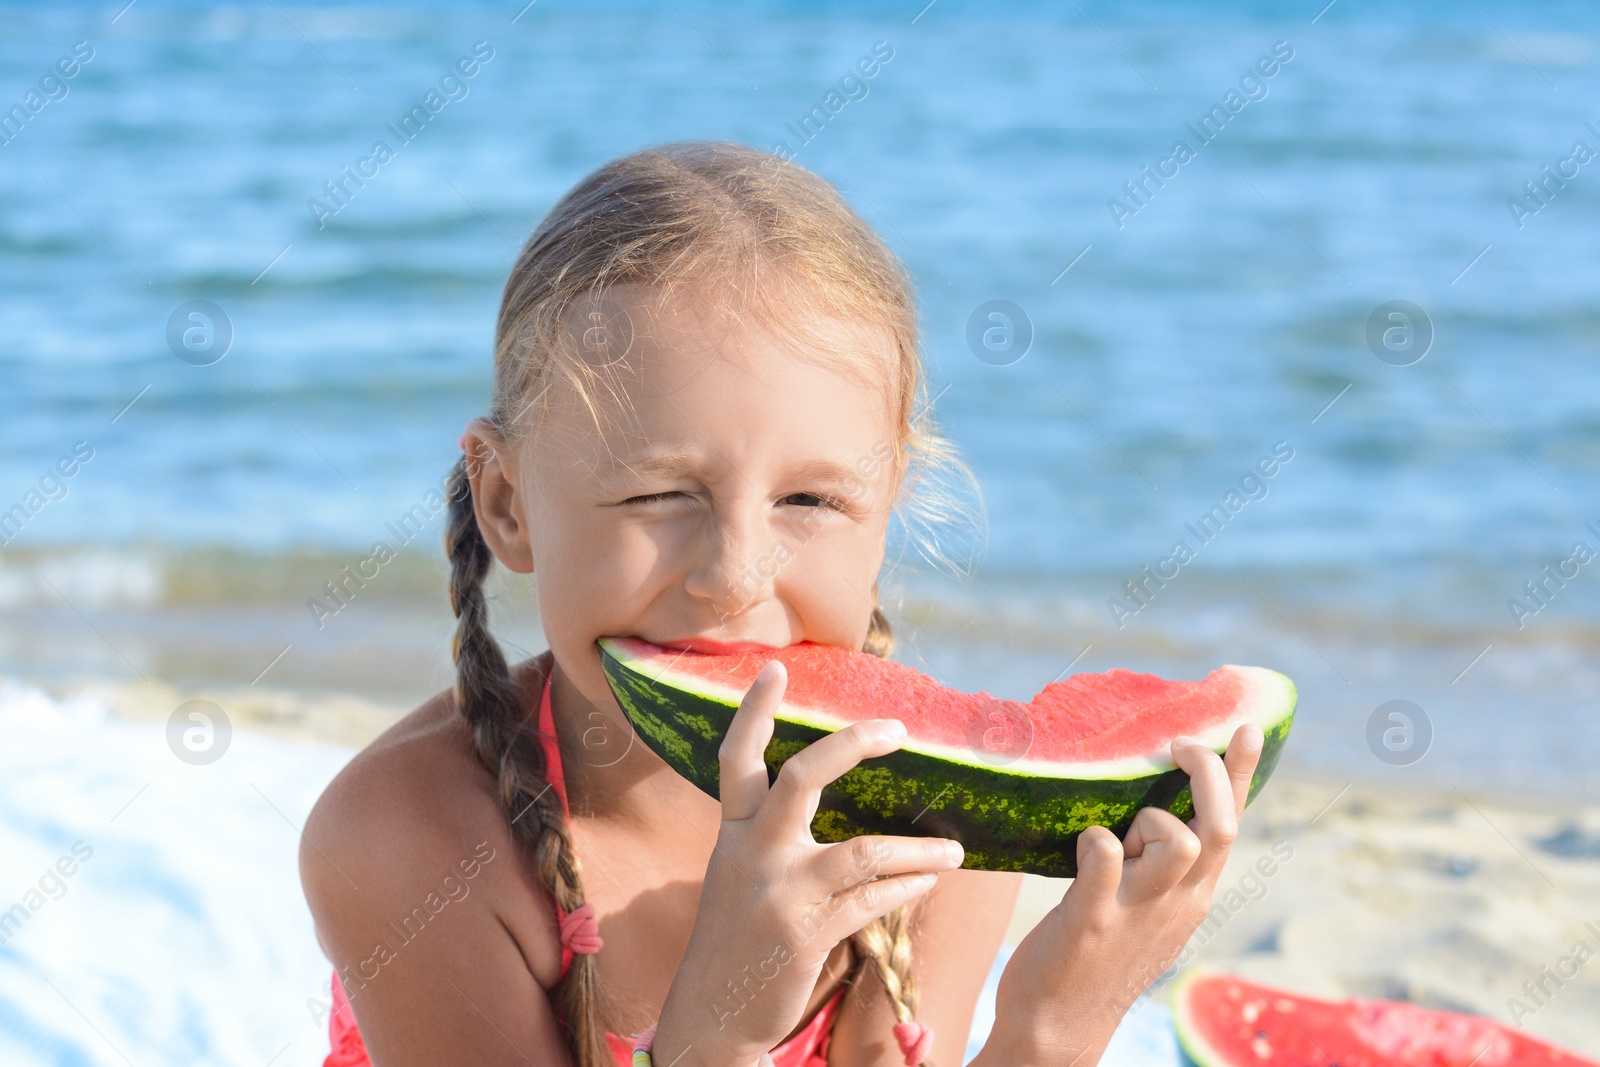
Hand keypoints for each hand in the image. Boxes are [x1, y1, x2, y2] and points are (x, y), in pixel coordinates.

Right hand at [652, 659, 964, 1066]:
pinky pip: (872, 901)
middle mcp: (753, 854)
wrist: (710, 1014)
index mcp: (733, 833)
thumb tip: (834, 800)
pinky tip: (927, 881)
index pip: (737, 759)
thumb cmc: (735, 938)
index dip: (755, 711)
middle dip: (854, 745)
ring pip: (863, 851)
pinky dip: (907, 887)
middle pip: (803, 779)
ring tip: (954, 850)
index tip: (777, 668)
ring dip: (918, 850)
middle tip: (898, 729)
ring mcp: (780, 895)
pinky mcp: (807, 935)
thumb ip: (770, 836)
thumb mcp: (738, 876)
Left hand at [977, 724, 1263, 1066]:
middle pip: (1219, 825)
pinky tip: (1082, 847)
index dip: (1241, 773)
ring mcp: (1138, 911)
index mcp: (1194, 894)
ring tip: (1117, 839)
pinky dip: (1095, 840)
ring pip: (1176, 839)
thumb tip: (1160, 807)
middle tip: (1175, 746)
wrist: (1059, 1025)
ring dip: (1148, 818)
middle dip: (1206, 772)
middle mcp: (1178, 902)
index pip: (1231, 824)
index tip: (1246, 726)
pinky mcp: (1090, 920)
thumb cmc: (1098, 953)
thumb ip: (1161, 863)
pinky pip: (1104, 858)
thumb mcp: (1148, 906)